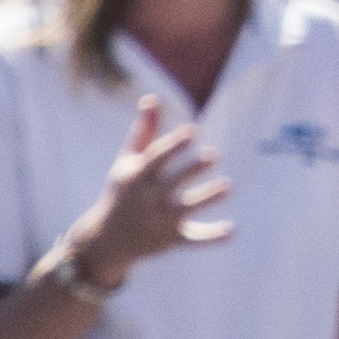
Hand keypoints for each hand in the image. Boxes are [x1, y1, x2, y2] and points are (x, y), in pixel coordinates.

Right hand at [55, 102, 226, 295]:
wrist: (106, 240)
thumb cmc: (123, 192)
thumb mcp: (128, 163)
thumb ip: (144, 132)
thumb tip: (152, 98)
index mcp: (137, 178)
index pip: (156, 159)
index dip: (173, 145)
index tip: (192, 131)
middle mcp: (148, 199)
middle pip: (172, 182)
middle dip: (191, 170)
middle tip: (214, 155)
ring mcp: (160, 221)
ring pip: (186, 209)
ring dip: (206, 198)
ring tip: (228, 187)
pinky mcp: (170, 240)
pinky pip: (192, 240)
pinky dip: (211, 237)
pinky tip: (232, 231)